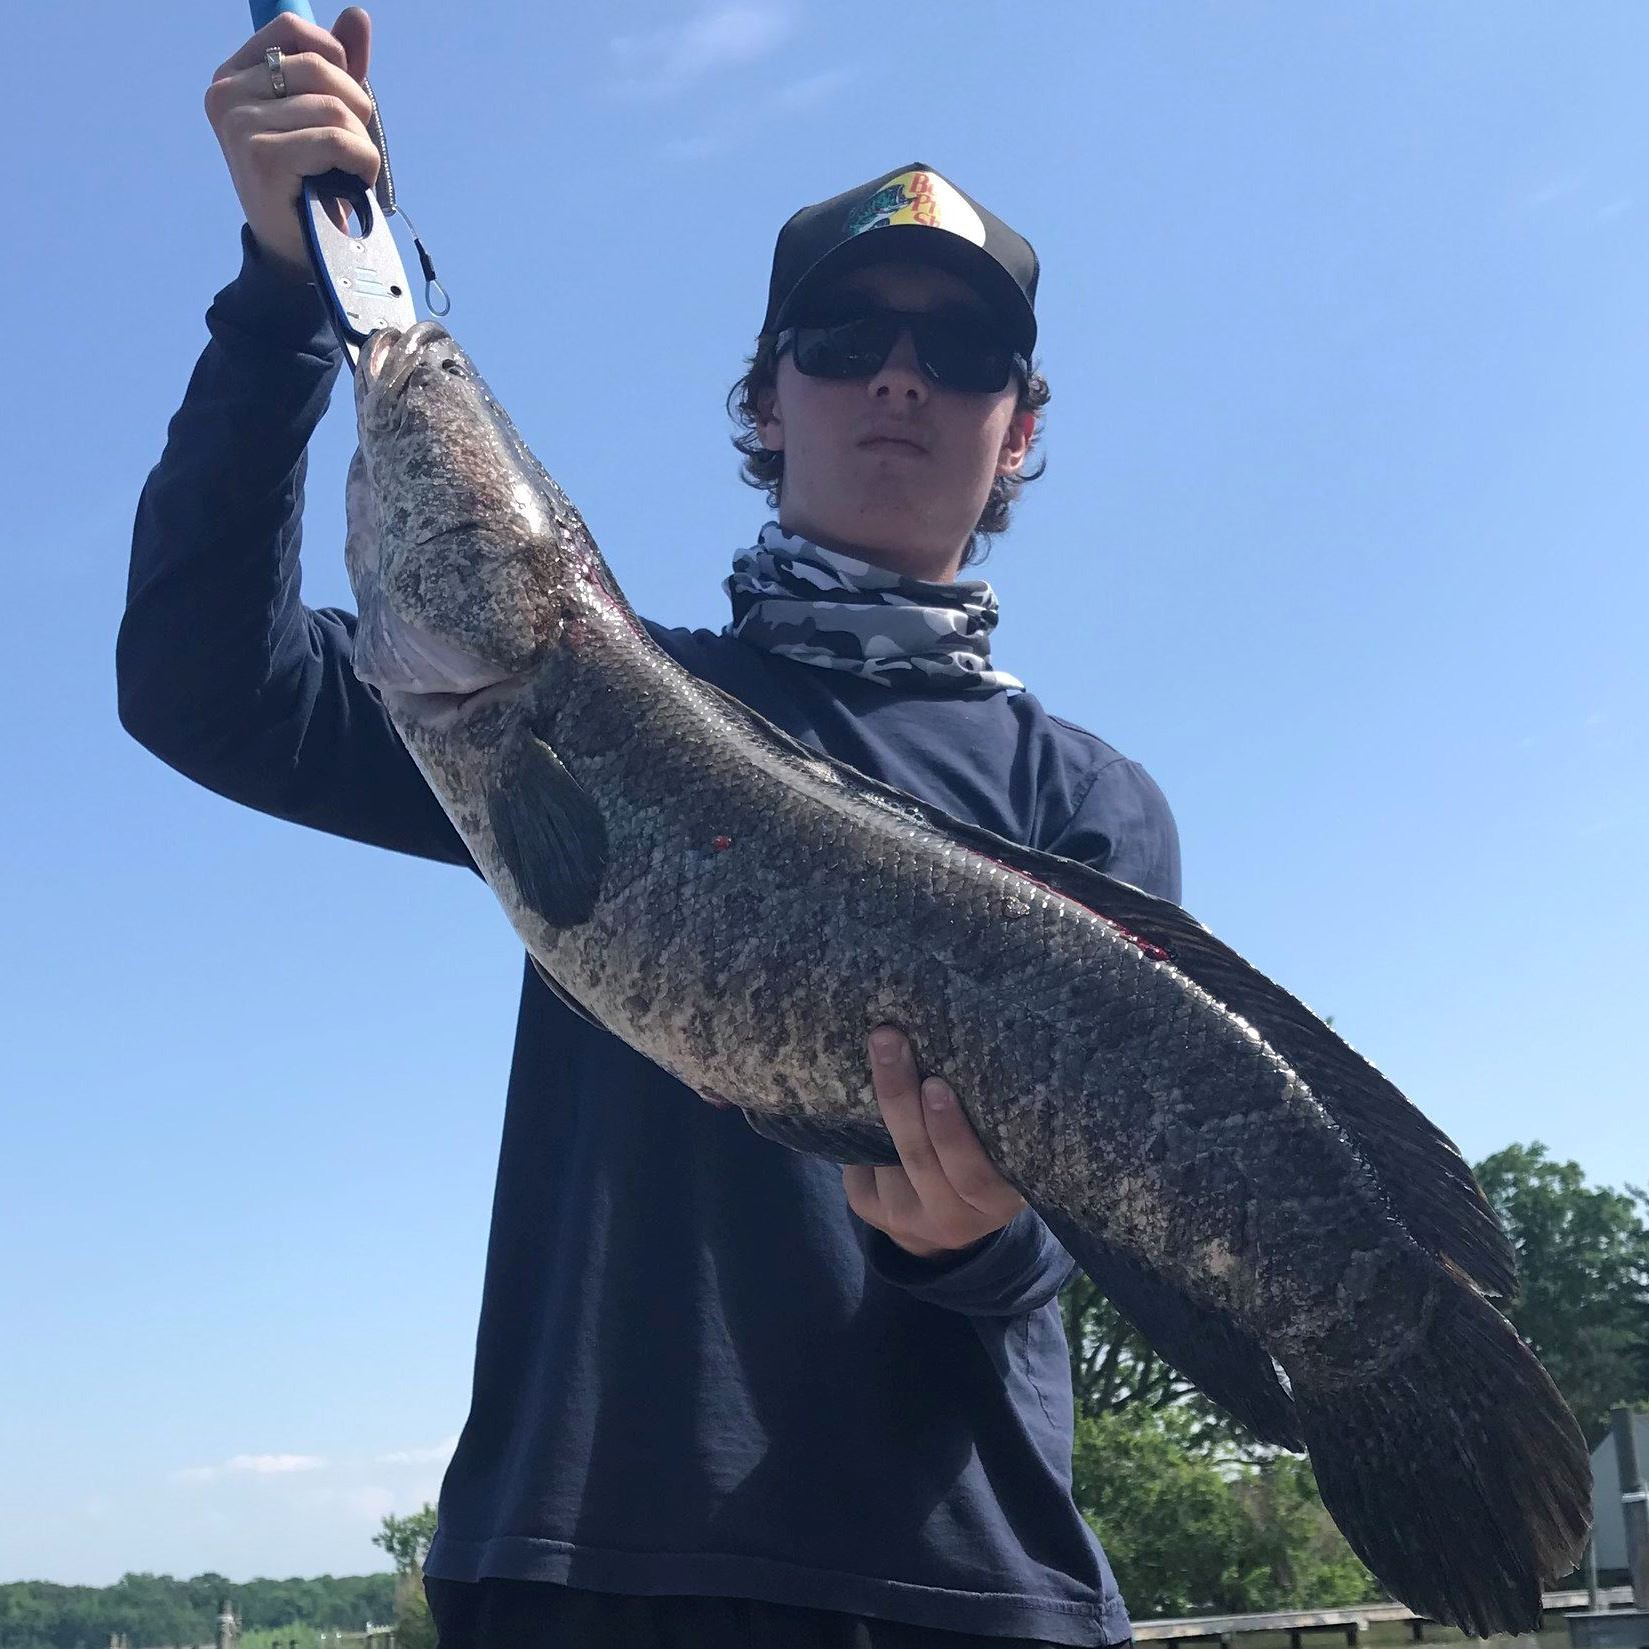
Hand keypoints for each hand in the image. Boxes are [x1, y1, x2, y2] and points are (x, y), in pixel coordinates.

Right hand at [204, 7, 378, 280]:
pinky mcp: (262, 157)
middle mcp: (226, 95)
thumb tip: (358, 15)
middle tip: (354, 147)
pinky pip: (335, 139)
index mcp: (233, 76)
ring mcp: (239, 125)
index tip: (345, 99)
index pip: (292, 28)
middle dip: (357, 107)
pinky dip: (361, 161)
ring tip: (351, 170)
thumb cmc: (313, 181)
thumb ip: (340, 65)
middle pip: (319, 66)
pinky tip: (354, 182)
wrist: (301, 251)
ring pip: (333, 106)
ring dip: (361, 142)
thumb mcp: (326, 115)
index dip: (335, 56)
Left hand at [842, 1026, 1026, 1259]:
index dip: (952, 1132)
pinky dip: (861, 1133)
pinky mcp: (873, 1215)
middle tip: (890, 1043)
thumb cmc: (983, 1163)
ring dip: (877, 1107)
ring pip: (886, 1160)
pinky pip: (861, 1168)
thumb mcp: (998, 1152)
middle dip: (900, 1096)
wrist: (949, 1223)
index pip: (973, 1174)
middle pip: (919, 1157)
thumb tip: (952, 1043)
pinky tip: (864, 1101)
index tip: (936, 1084)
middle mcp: (953, 1221)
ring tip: (877, 1053)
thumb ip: (986, 1120)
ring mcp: (909, 1222)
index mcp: (996, 1202)